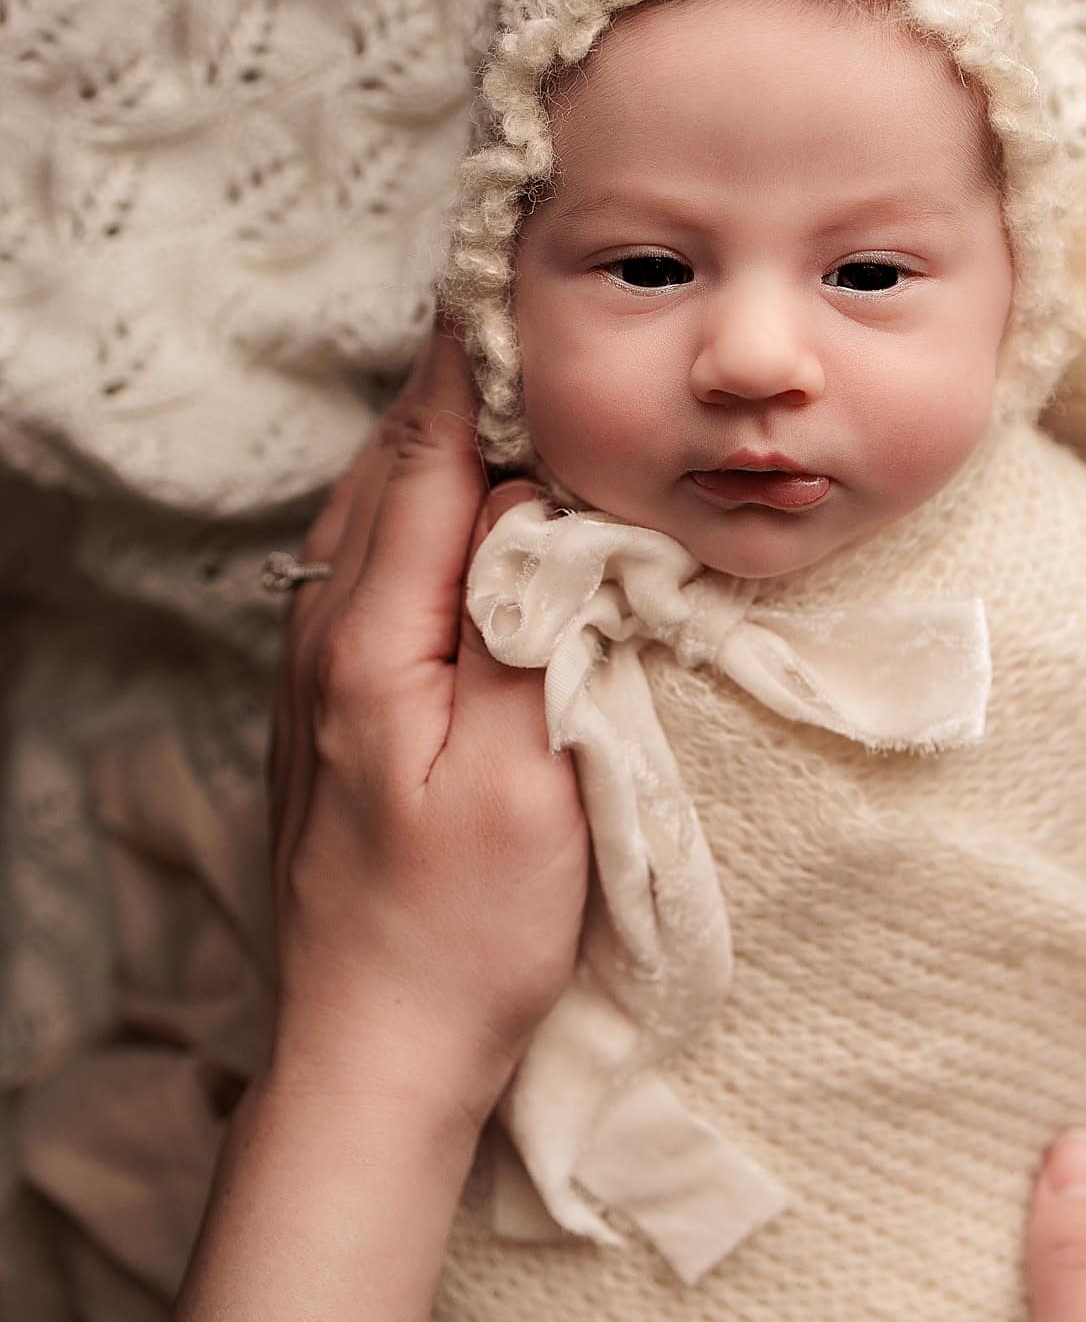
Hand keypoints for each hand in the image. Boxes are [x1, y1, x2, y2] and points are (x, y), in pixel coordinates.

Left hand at [266, 316, 589, 1141]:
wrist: (371, 1051)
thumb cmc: (461, 934)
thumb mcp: (526, 781)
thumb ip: (528, 629)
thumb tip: (532, 508)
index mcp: (369, 641)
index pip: (424, 458)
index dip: (471, 361)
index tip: (509, 271)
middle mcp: (324, 638)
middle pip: (388, 468)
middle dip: (455, 384)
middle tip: (526, 305)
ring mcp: (317, 676)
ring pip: (376, 517)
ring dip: (439, 446)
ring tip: (510, 386)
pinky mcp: (333, 713)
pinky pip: (374, 573)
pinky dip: (424, 515)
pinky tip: (471, 518)